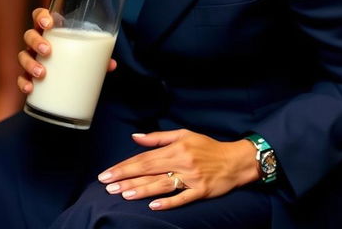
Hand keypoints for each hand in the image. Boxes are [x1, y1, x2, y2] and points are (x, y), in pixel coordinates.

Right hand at [18, 8, 116, 93]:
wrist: (70, 73)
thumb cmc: (78, 54)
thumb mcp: (88, 52)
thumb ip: (99, 55)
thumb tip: (111, 64)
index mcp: (51, 30)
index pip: (39, 15)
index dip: (41, 16)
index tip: (48, 23)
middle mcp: (38, 41)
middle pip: (29, 35)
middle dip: (36, 41)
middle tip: (48, 51)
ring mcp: (32, 57)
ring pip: (23, 55)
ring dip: (30, 63)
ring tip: (41, 73)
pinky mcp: (29, 75)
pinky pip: (21, 77)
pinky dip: (23, 83)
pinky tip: (30, 89)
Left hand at [97, 129, 259, 210]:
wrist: (234, 160)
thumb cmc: (207, 146)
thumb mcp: (184, 135)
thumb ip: (158, 137)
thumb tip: (135, 137)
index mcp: (176, 148)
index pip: (145, 157)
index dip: (125, 165)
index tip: (108, 172)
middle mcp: (182, 162)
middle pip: (150, 170)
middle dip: (126, 177)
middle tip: (107, 184)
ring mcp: (191, 178)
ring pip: (162, 185)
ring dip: (141, 189)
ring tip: (122, 194)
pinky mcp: (201, 192)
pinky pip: (182, 198)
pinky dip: (168, 202)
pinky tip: (153, 206)